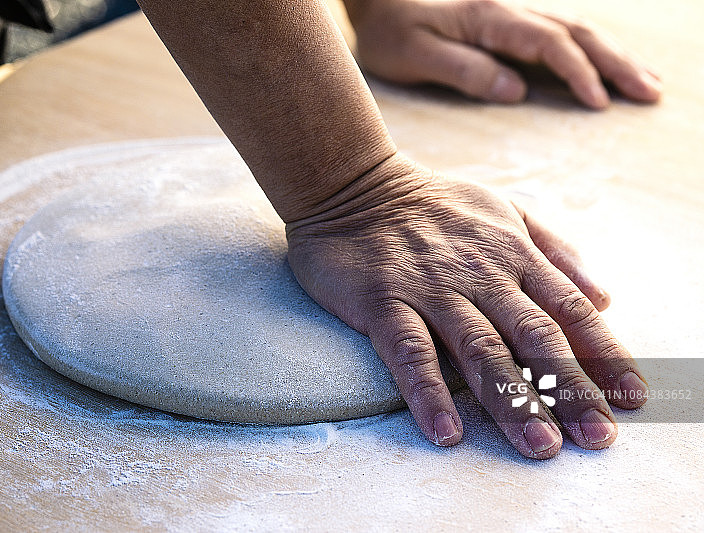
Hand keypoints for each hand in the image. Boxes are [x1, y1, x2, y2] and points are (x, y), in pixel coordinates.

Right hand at [286, 154, 647, 458]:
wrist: (353, 186)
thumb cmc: (432, 204)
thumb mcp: (505, 210)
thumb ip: (555, 250)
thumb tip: (604, 297)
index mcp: (512, 253)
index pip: (570, 309)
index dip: (604, 354)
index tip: (629, 397)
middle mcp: (479, 273)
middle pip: (534, 337)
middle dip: (569, 389)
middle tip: (595, 437)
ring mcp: (431, 289)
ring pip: (480, 349)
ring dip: (512, 400)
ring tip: (539, 444)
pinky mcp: (383, 301)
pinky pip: (410, 351)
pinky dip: (429, 392)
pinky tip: (446, 431)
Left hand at [344, 0, 661, 107]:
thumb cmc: (389, 29)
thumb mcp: (414, 54)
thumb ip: (463, 70)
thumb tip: (515, 91)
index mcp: (489, 18)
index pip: (548, 43)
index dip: (578, 73)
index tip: (600, 104)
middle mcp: (508, 11)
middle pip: (576, 32)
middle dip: (616, 63)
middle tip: (651, 94)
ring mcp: (511, 15)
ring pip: (575, 29)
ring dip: (613, 56)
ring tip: (646, 83)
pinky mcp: (507, 24)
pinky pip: (560, 34)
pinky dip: (590, 51)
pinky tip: (606, 67)